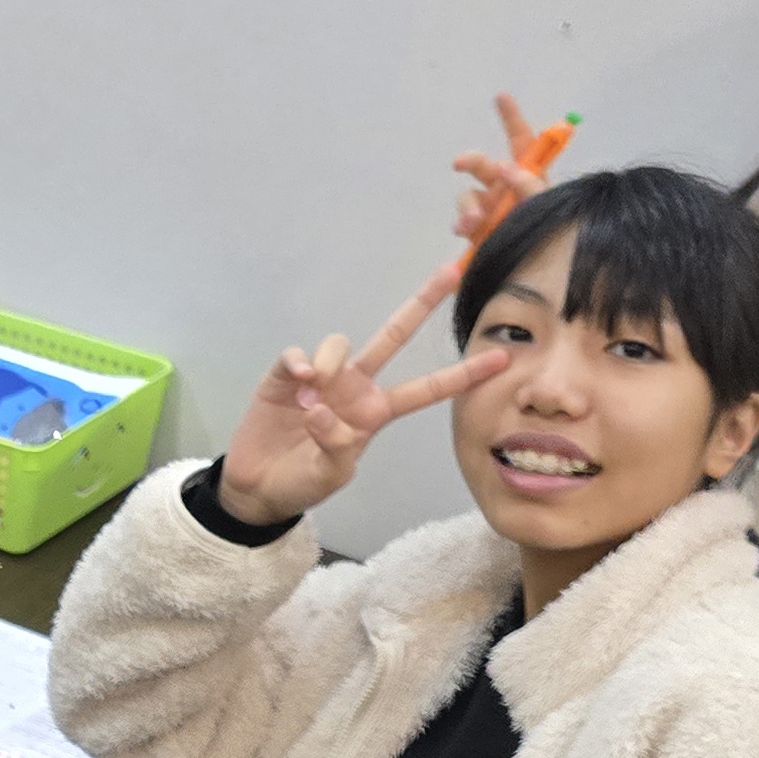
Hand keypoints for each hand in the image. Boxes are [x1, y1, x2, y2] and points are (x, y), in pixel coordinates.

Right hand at [213, 262, 497, 526]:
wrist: (258, 486)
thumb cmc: (301, 484)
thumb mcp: (328, 476)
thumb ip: (334, 446)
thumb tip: (321, 407)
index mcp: (375, 413)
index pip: (426, 390)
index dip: (462, 375)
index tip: (501, 359)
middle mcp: (354, 388)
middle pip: (392, 337)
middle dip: (421, 303)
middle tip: (449, 271)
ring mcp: (320, 378)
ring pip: (340, 344)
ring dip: (330, 363)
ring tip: (310, 397)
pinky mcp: (285, 376)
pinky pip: (297, 354)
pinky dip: (299, 361)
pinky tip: (298, 381)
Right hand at [448, 91, 551, 244]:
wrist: (532, 276)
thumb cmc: (550, 237)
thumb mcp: (544, 208)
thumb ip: (529, 186)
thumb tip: (508, 168)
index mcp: (529, 178)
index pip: (523, 142)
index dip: (512, 119)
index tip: (500, 97)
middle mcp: (507, 189)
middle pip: (485, 166)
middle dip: (472, 162)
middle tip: (460, 164)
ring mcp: (490, 209)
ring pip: (468, 196)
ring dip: (467, 206)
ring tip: (471, 224)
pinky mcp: (478, 229)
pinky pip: (463, 219)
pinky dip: (462, 224)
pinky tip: (465, 233)